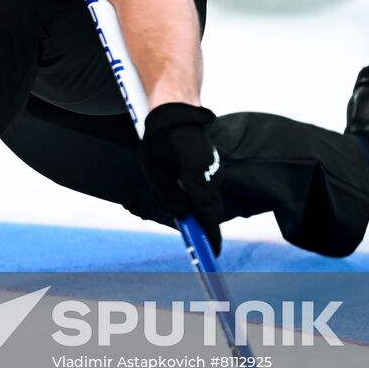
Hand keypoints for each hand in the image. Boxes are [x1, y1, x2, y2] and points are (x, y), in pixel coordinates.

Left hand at [139, 102, 223, 255]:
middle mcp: (209, 175)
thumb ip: (169, 196)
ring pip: (206, 200)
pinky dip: (195, 194)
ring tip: (169, 182)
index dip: (210, 235)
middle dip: (201, 225)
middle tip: (193, 239)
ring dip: (194, 206)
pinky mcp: (213, 167)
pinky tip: (176, 176)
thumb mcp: (155, 172)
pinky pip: (205, 189)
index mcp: (194, 175)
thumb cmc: (159, 142)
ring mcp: (214, 170)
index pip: (206, 212)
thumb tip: (183, 219)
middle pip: (209, 210)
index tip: (212, 253)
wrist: (175, 114)